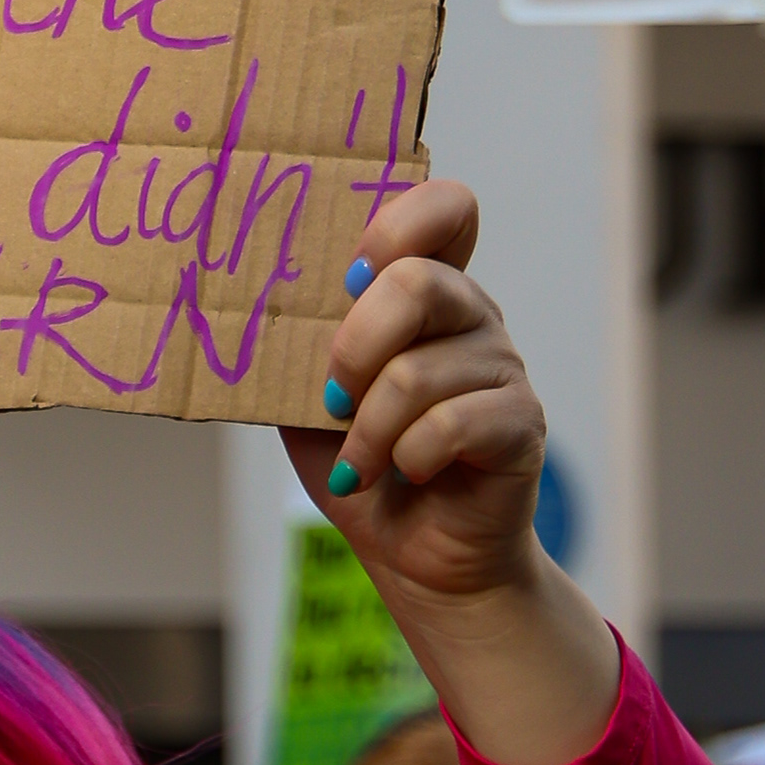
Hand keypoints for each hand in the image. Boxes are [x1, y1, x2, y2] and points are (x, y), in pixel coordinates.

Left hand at [285, 181, 549, 607]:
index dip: (396, 225)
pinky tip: (404, 475)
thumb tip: (243, 306)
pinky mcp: (521, 424)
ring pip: (418, 372)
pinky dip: (406, 459)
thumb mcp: (308, 401)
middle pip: (417, 281)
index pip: (443, 209)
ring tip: (359, 462)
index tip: (349, 276)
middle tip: (334, 398)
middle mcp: (472, 316)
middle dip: (354, 347)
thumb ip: (293, 349)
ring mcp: (503, 368)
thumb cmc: (364, 466)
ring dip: (368, 432)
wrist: (419, 556)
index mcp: (427, 291)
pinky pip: (450, 425)